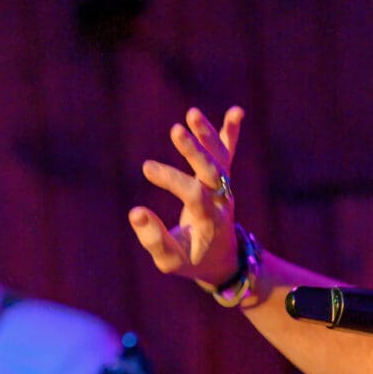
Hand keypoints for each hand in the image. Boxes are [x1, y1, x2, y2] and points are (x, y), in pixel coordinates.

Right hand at [129, 105, 245, 287]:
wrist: (222, 260)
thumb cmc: (192, 260)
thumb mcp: (171, 261)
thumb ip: (154, 240)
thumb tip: (135, 213)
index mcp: (209, 220)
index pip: (194, 194)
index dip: (172, 179)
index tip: (147, 168)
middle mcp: (221, 201)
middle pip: (212, 172)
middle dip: (196, 151)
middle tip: (176, 131)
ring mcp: (224, 188)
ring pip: (220, 159)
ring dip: (208, 136)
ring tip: (192, 114)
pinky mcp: (222, 179)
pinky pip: (227, 154)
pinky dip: (230, 133)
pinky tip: (237, 112)